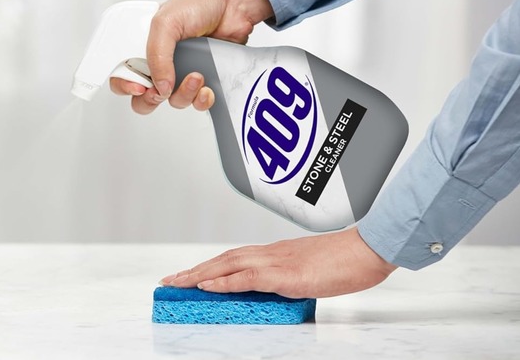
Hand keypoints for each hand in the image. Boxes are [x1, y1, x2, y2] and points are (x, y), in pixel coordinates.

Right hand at [109, 0, 272, 114]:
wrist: (235, 3)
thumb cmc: (200, 1)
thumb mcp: (166, 22)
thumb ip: (157, 55)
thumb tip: (160, 87)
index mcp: (144, 46)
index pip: (123, 74)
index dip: (125, 85)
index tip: (139, 87)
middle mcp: (161, 62)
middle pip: (145, 96)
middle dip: (152, 99)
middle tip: (161, 91)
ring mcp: (182, 72)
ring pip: (174, 101)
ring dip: (183, 94)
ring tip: (196, 76)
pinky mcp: (205, 79)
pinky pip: (197, 102)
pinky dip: (201, 100)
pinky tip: (207, 88)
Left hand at [159, 228, 396, 297]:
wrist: (368, 249)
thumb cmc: (347, 260)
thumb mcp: (311, 270)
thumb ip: (290, 277)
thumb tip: (278, 290)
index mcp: (276, 253)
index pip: (234, 257)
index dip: (209, 266)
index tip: (189, 274)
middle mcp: (270, 253)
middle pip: (222, 259)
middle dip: (193, 270)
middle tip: (170, 280)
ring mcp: (276, 262)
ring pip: (226, 265)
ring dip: (198, 274)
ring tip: (176, 283)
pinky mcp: (284, 274)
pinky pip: (246, 278)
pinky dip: (223, 281)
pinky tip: (206, 286)